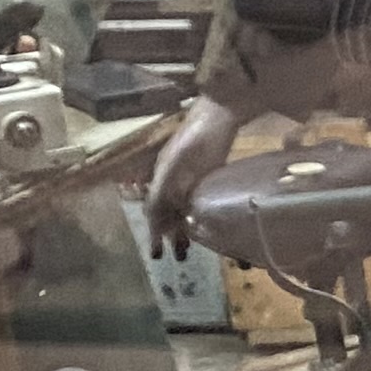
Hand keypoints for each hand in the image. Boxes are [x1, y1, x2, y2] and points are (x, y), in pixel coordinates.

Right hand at [144, 97, 243, 255]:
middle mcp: (173, 180)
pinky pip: (200, 200)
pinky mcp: (210, 174)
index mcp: (161, 177)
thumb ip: (161, 189)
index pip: (154, 211)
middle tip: (179, 257)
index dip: (154, 232)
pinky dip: (199, 214)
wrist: (221, 113)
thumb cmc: (195, 137)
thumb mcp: (174, 164)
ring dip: (185, 227)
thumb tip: (150, 217)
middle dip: (170, 235)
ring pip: (183, 208)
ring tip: (190, 247)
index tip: (156, 254)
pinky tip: (205, 223)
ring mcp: (191, 178)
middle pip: (168, 212)